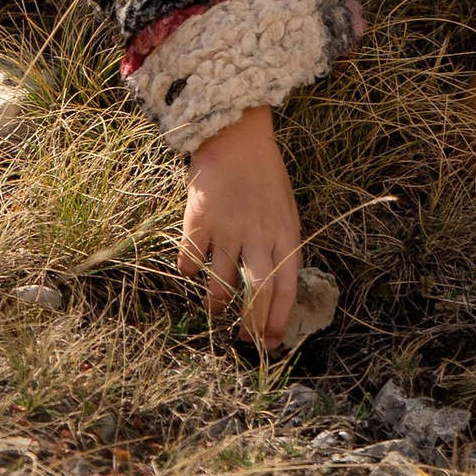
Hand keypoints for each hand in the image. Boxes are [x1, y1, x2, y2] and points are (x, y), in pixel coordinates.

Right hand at [178, 105, 303, 348]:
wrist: (235, 132)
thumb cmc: (263, 173)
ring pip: (220, 285)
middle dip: (249, 324)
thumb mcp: (285, 208)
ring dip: (215, 303)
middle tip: (242, 339)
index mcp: (285, 233)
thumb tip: (280, 289)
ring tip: (213, 305)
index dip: (277, 321)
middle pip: (257, 294)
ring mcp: (228, 227)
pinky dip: (189, 270)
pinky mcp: (199, 219)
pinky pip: (190, 261)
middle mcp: (259, 234)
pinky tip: (191, 267)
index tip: (269, 343)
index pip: (286, 288)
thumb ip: (283, 245)